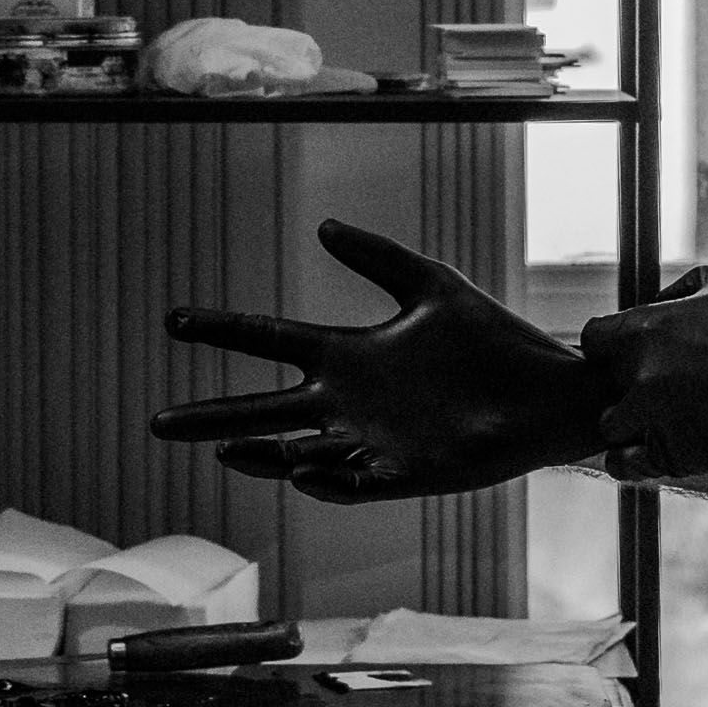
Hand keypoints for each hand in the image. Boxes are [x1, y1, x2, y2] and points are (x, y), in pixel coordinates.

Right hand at [152, 219, 607, 501]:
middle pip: (263, 411)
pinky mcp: (407, 473)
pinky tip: (303, 470)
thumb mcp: (430, 285)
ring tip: (226, 449)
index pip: (269, 341)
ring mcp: (373, 441)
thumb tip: (322, 224)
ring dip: (263, 454)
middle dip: (211, 418)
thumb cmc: (493, 340)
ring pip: (299, 452)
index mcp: (348, 355)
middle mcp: (348, 402)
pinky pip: (357, 482)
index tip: (173, 320)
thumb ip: (378, 258)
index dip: (222, 331)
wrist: (549, 389)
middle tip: (158, 421)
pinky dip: (329, 479)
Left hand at [580, 267, 707, 481]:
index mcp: (645, 328)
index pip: (593, 340)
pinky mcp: (676, 456)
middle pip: (601, 386)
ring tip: (662, 419)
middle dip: (624, 385)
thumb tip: (651, 304)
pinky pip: (626, 465)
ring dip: (629, 423)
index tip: (633, 354)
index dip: (612, 347)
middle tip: (659, 387)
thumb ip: (674, 292)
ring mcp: (654, 419)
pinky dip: (633, 459)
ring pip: (610, 427)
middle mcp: (640, 375)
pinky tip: (654, 448)